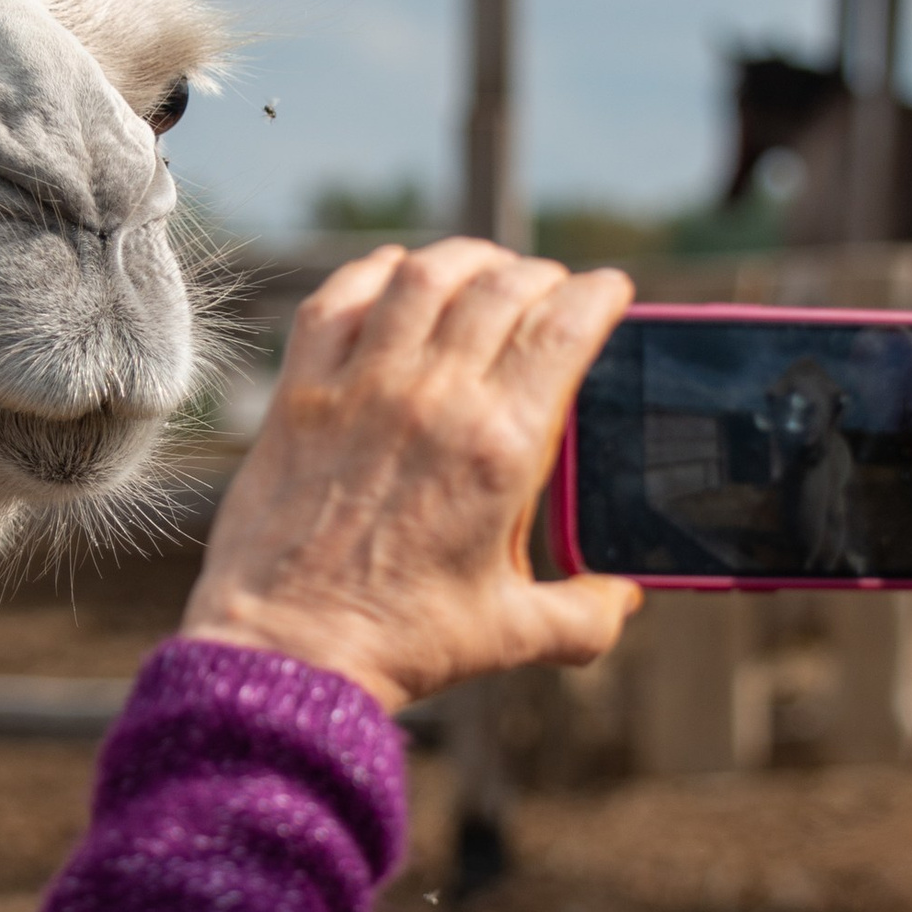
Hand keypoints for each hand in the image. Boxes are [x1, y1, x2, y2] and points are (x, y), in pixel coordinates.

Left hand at [182, 241, 643, 714]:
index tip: (609, 292)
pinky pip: (340, 297)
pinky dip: (376, 272)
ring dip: (466, 260)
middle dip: (541, 275)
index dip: (598, 294)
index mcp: (499, 447)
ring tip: (484, 270)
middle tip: (551, 289)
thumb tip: (623, 600)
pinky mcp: (300, 392)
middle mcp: (433, 399)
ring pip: (424, 275)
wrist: (288, 651)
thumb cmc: (401, 643)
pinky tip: (396, 277)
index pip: (564, 325)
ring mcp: (361, 388)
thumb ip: (585, 615)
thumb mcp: (513, 635)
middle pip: (502, 287)